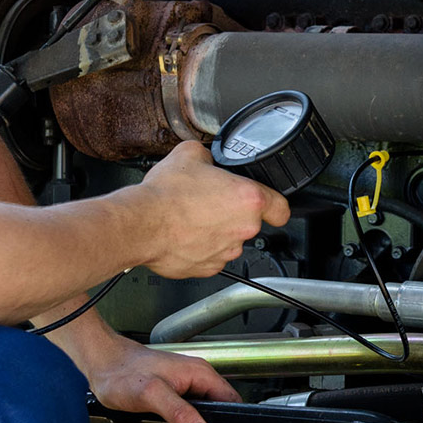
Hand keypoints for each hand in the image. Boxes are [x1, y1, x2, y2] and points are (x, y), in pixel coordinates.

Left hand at [74, 338, 241, 422]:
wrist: (101, 363)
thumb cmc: (121, 373)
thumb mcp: (151, 395)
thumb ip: (179, 414)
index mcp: (199, 373)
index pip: (232, 400)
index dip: (233, 420)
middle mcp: (196, 376)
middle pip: (221, 406)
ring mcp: (185, 383)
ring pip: (205, 409)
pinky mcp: (173, 390)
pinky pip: (190, 408)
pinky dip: (186, 420)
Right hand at [131, 142, 287, 277]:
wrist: (141, 224)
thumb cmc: (165, 195)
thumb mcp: (190, 153)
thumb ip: (208, 156)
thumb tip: (206, 158)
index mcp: (249, 200)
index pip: (281, 209)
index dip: (276, 205)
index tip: (270, 205)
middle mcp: (242, 228)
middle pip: (250, 222)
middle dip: (233, 213)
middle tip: (211, 201)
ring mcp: (225, 252)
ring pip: (229, 240)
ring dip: (216, 230)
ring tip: (192, 216)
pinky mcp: (207, 268)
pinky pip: (211, 256)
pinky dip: (200, 247)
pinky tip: (184, 233)